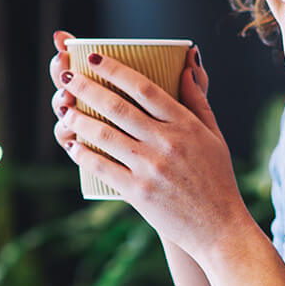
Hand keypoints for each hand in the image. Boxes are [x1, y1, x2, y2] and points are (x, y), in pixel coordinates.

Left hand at [48, 31, 254, 254]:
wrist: (219, 228)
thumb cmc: (218, 179)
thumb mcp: (215, 136)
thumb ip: (198, 100)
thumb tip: (186, 66)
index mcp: (185, 125)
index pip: (144, 87)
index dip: (115, 69)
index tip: (94, 58)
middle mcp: (166, 143)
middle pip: (117, 106)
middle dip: (87, 87)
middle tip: (67, 76)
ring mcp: (151, 168)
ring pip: (105, 135)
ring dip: (80, 119)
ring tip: (65, 109)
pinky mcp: (138, 192)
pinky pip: (103, 167)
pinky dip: (84, 154)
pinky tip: (73, 144)